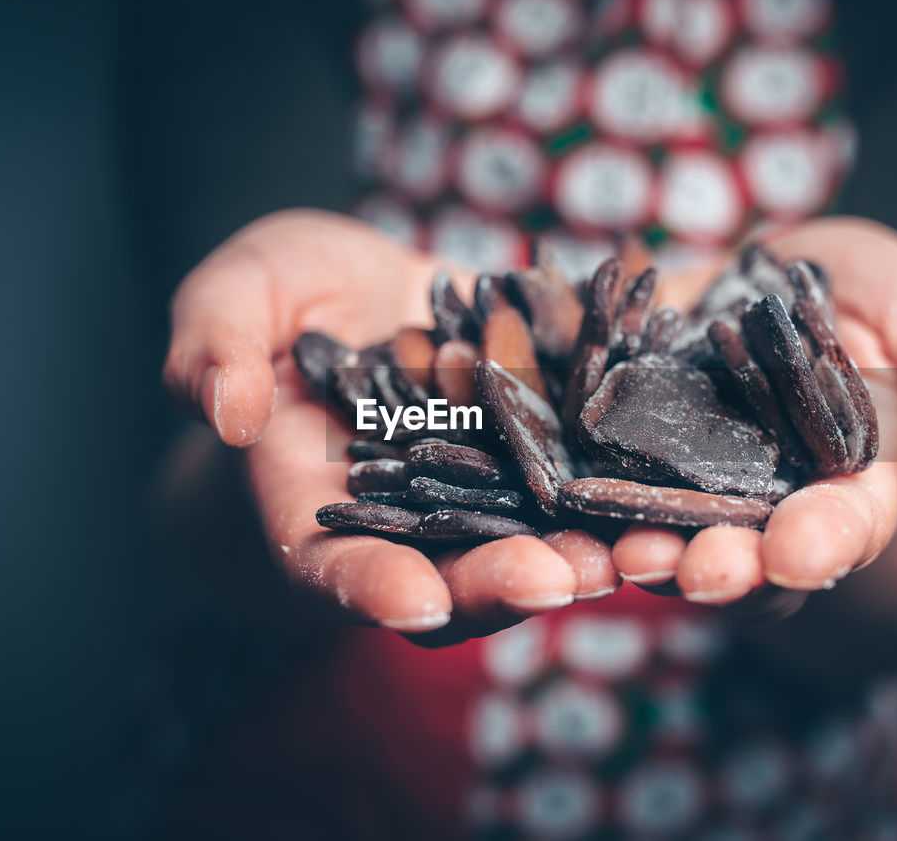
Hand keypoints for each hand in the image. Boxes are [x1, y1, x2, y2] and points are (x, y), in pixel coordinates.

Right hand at [163, 210, 618, 640]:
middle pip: (450, 576)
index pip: (330, 564)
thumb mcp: (237, 296)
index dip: (368, 588)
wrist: (367, 298)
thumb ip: (213, 345)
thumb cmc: (284, 297)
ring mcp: (482, 500)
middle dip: (509, 582)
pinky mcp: (542, 461)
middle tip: (567, 578)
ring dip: (591, 557)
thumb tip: (223, 405)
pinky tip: (683, 488)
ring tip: (647, 549)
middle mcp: (409, 523)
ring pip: (532, 548)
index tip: (412, 599)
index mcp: (318, 504)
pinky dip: (628, 493)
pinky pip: (586, 486)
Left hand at [612, 217, 896, 606]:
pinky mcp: (617, 449)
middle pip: (744, 553)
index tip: (799, 555)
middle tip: (694, 572)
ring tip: (620, 554)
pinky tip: (553, 494)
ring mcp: (684, 484)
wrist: (763, 276)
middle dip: (721, 567)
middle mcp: (760, 503)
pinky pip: (592, 478)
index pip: (842, 528)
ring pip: (663, 533)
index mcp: (846, 488)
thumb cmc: (866, 297)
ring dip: (641, 548)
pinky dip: (573, 491)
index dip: (822, 543)